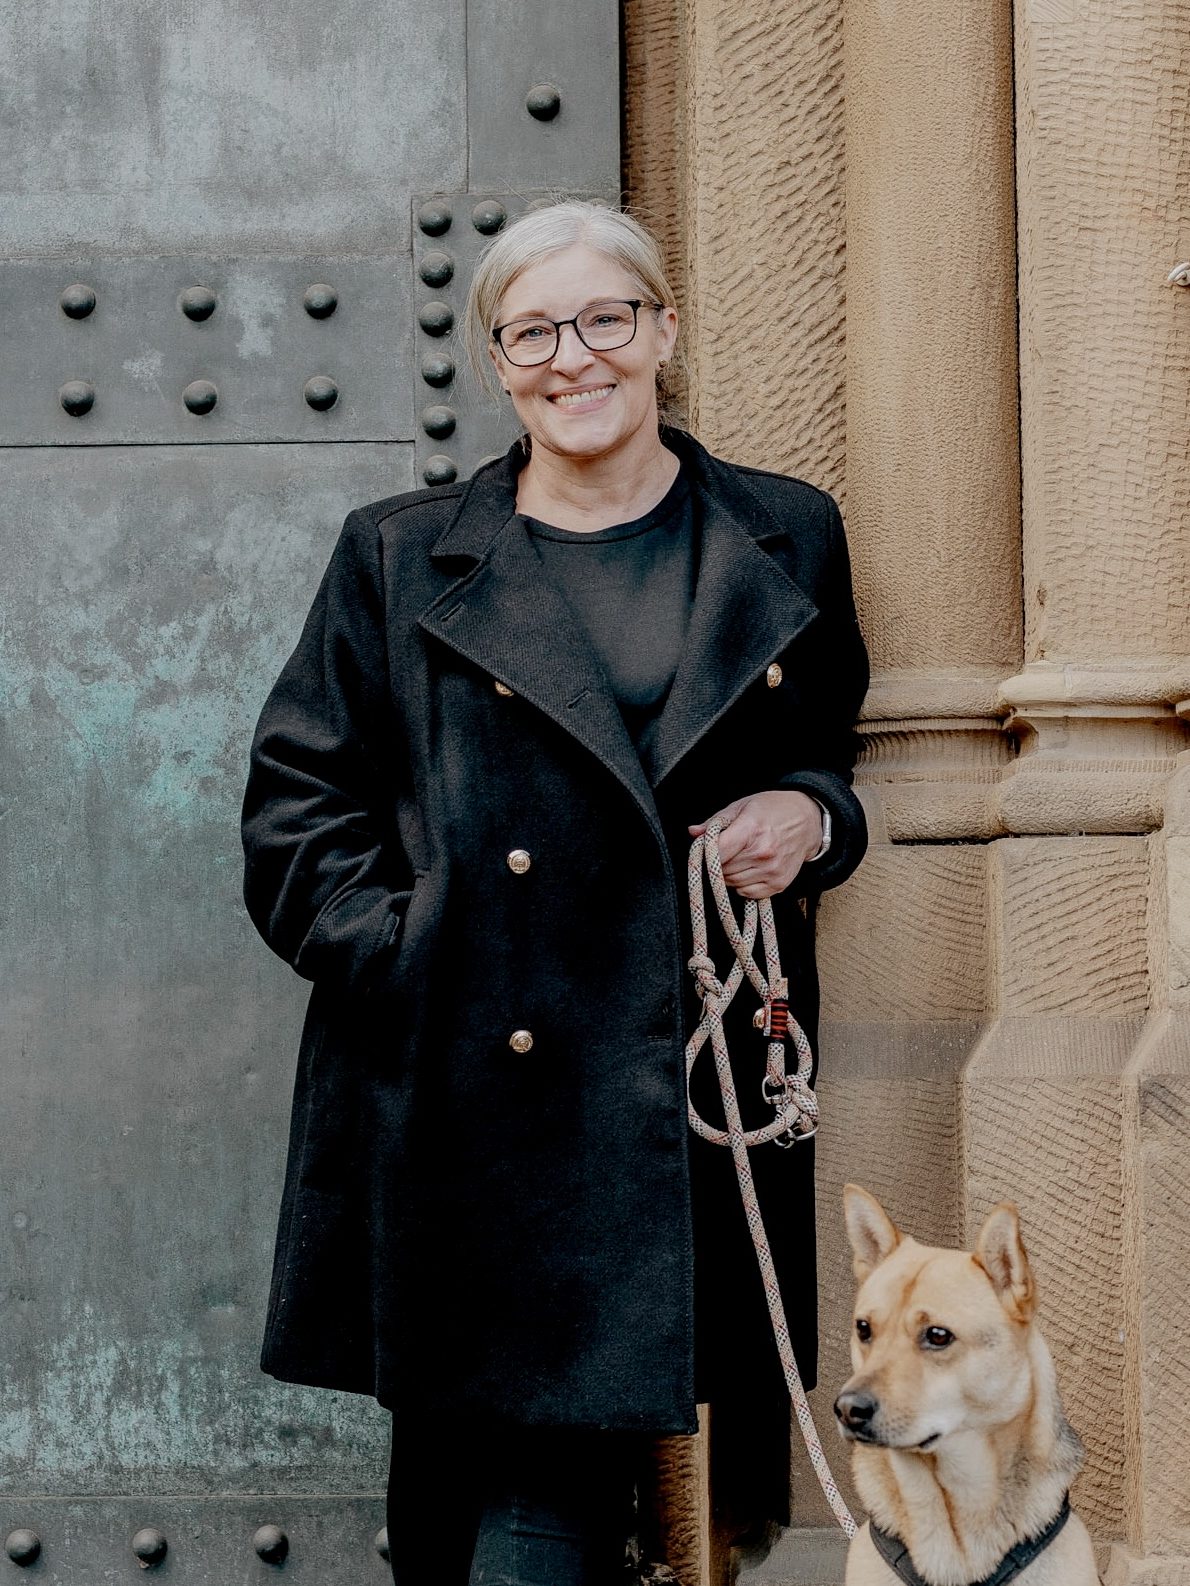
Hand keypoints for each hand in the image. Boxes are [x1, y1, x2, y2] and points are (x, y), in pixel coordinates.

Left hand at [688, 791, 822, 898]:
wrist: (808, 821)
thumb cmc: (773, 810)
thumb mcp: (743, 806)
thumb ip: (716, 822)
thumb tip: (693, 833)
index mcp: (752, 829)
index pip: (718, 852)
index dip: (707, 852)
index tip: (706, 848)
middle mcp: (763, 853)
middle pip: (722, 870)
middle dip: (718, 862)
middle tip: (726, 850)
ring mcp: (772, 871)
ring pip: (732, 883)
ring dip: (729, 874)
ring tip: (739, 857)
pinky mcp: (779, 884)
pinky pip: (746, 893)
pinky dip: (742, 884)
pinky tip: (748, 868)